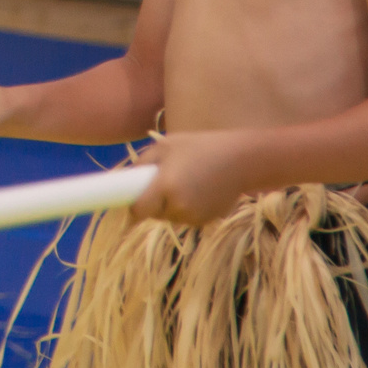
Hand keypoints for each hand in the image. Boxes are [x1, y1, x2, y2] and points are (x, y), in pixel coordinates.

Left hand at [129, 132, 251, 226]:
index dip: (132, 206)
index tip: (130, 199)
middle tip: (162, 181)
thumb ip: (142, 163)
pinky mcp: (207, 221)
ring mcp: (195, 217)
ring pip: (170, 216)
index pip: (138, 210)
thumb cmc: (200, 147)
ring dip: (170, 205)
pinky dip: (186, 208)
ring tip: (184, 181)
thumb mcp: (165, 146)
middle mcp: (179, 207)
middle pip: (154, 213)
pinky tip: (198, 190)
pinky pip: (186, 217)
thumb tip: (126, 178)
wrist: (241, 160)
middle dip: (153, 201)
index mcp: (166, 186)